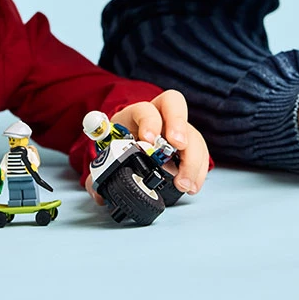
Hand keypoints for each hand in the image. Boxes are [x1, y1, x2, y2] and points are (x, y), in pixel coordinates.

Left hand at [84, 90, 209, 203]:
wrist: (130, 142)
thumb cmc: (120, 144)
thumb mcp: (108, 152)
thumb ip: (101, 169)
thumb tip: (98, 193)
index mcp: (136, 114)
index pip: (144, 108)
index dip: (148, 121)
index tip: (148, 140)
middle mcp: (160, 115)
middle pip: (174, 106)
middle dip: (178, 125)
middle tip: (178, 146)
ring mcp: (177, 129)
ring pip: (192, 133)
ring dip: (192, 158)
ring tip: (185, 184)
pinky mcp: (189, 145)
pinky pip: (200, 152)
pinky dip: (198, 170)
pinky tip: (193, 186)